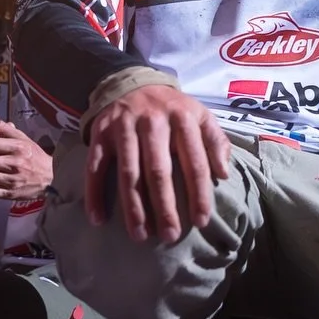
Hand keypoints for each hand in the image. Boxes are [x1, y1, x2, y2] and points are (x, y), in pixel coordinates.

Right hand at [85, 83, 231, 244]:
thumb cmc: (173, 110)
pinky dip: (94, 193)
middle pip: (159, 171)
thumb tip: (223, 174)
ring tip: (139, 235)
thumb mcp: (201, 115)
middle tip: (170, 236)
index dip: (198, 194)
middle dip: (165, 207)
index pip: (194, 162)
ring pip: (129, 173)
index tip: (200, 221)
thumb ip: (216, 142)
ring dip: (133, 207)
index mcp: (183, 119)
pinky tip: (98, 219)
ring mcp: (124, 127)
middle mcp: (153, 122)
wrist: (133, 82)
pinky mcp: (100, 133)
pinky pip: (95, 167)